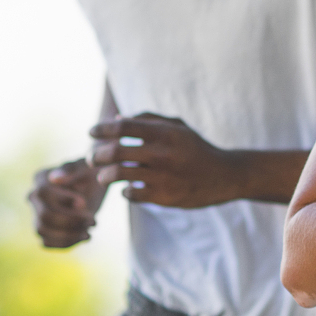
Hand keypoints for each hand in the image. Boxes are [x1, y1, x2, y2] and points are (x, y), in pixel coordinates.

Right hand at [30, 157, 104, 246]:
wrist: (97, 185)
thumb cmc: (91, 172)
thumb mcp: (86, 167)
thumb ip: (70, 170)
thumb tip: (54, 179)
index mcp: (41, 178)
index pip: (43, 193)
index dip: (64, 201)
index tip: (84, 203)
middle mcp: (35, 197)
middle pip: (43, 216)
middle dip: (70, 222)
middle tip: (93, 221)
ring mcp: (38, 214)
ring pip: (42, 231)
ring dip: (68, 235)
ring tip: (89, 233)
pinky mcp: (45, 230)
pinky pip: (47, 242)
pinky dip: (66, 243)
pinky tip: (85, 237)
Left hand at [90, 114, 243, 208]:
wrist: (224, 176)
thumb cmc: (195, 148)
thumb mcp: (178, 126)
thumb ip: (148, 119)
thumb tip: (115, 119)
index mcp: (164, 133)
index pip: (123, 126)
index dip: (101, 129)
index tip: (91, 132)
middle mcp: (162, 153)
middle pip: (115, 151)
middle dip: (96, 155)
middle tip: (91, 158)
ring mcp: (163, 176)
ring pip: (118, 174)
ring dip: (104, 176)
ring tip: (103, 177)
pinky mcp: (164, 197)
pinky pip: (131, 194)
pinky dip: (124, 192)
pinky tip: (127, 189)